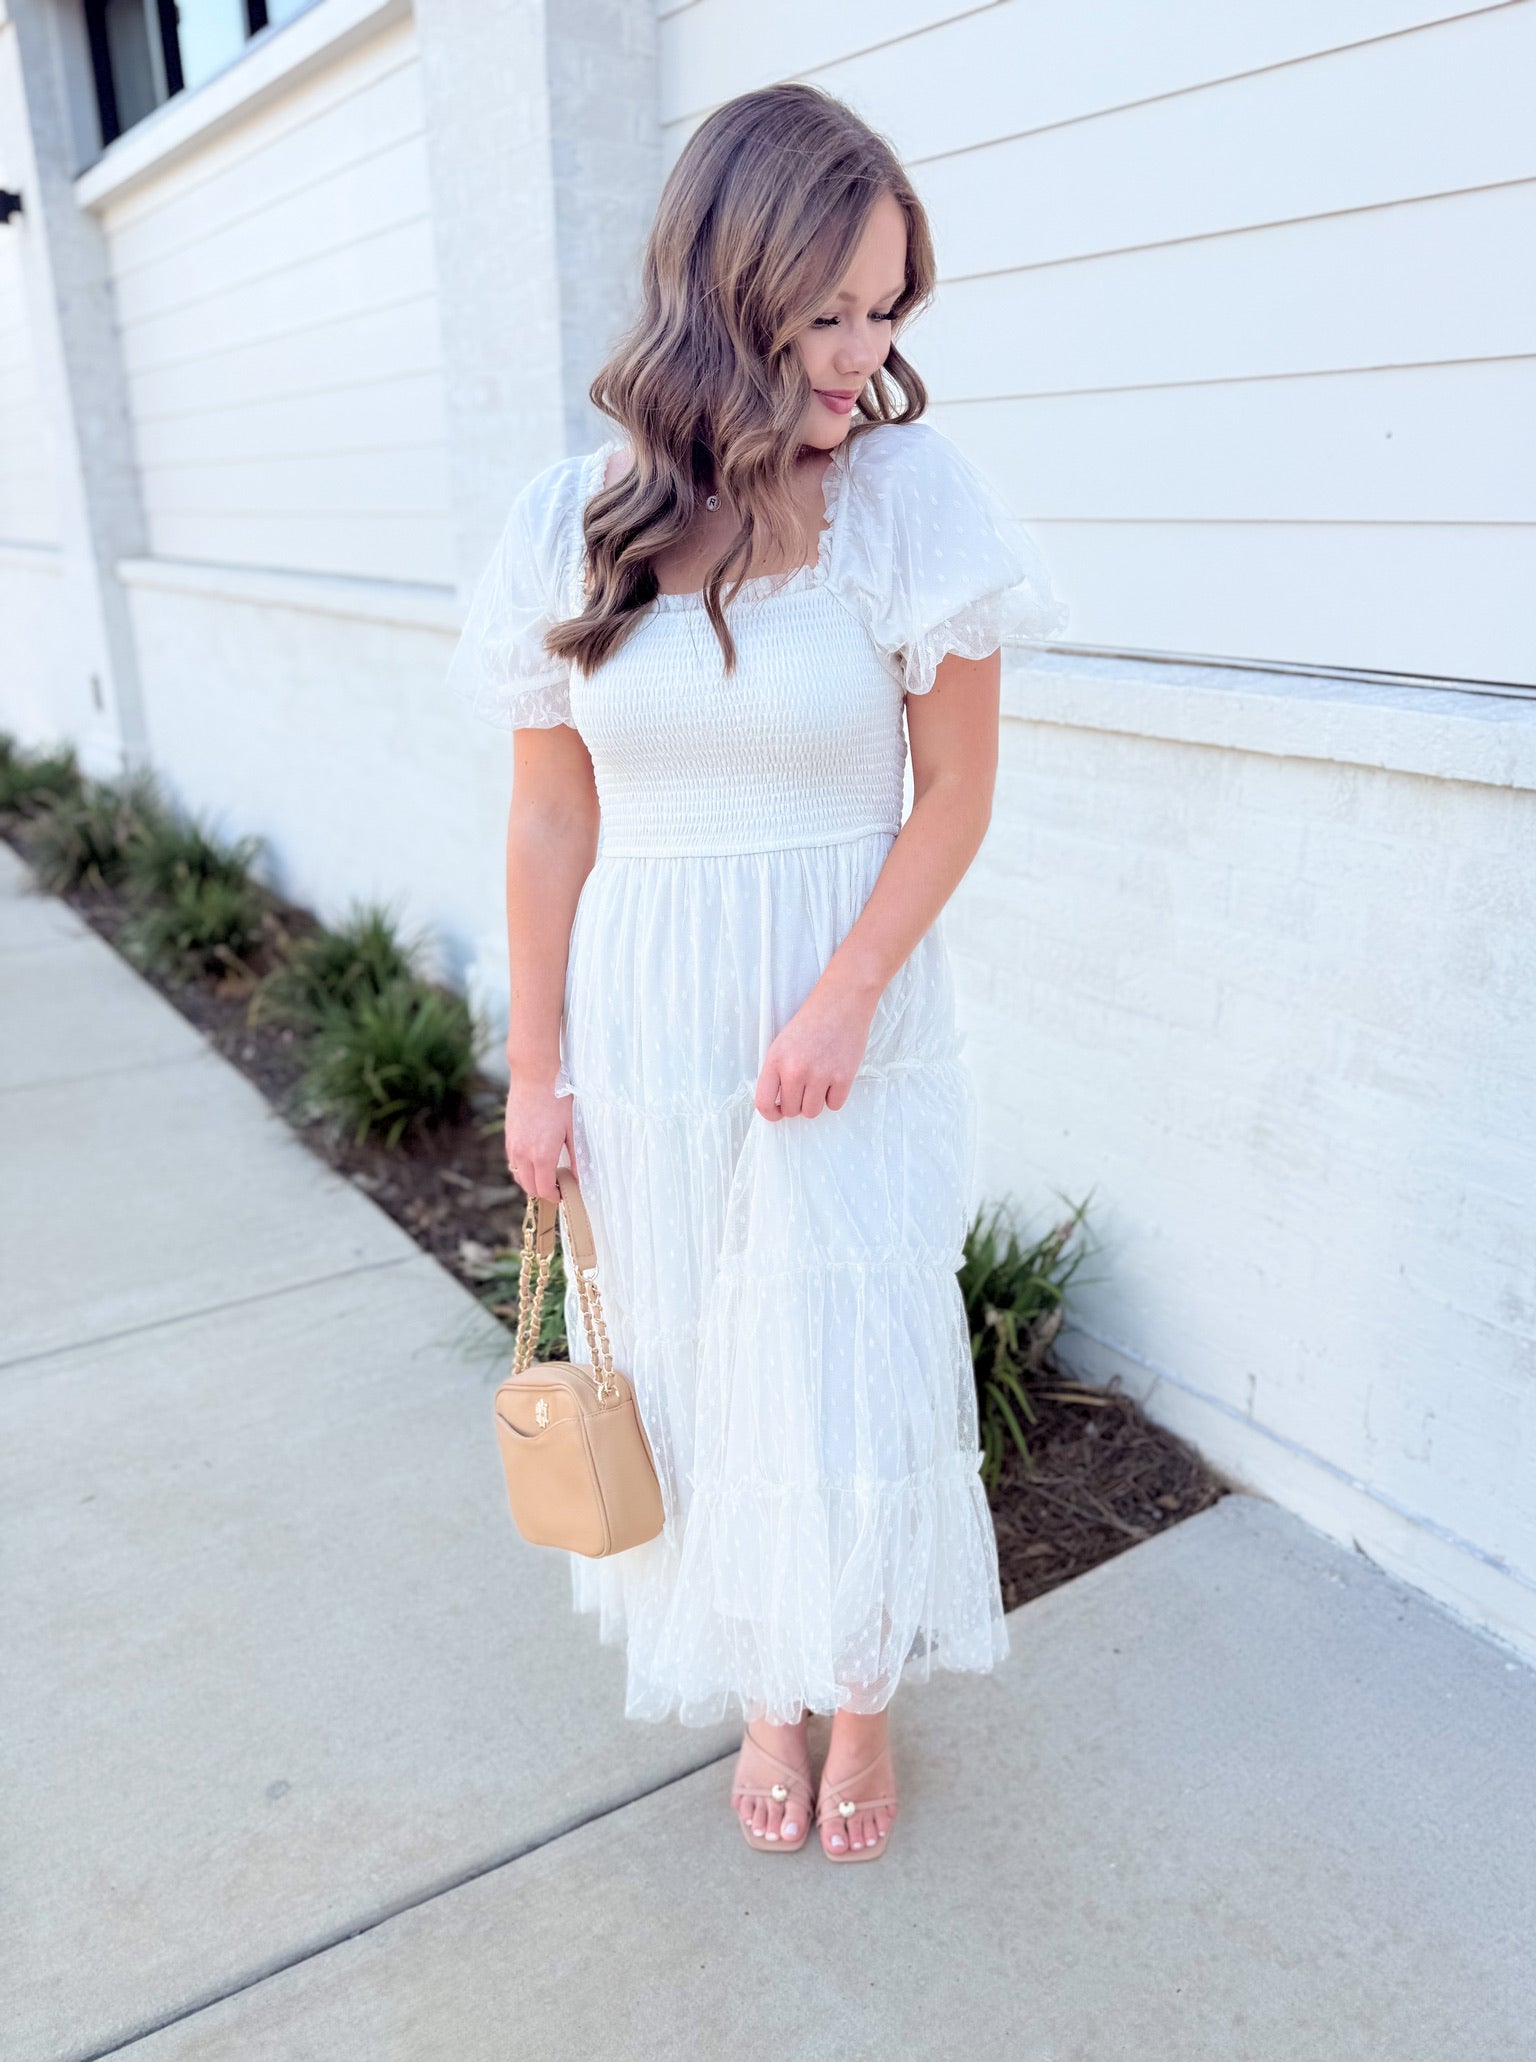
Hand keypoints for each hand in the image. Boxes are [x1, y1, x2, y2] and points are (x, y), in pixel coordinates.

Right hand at [504, 1067, 574, 1200]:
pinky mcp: (508, 1137)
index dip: (554, 1196)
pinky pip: (513, 1162)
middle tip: (557, 1187)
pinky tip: (535, 1160)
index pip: (544, 1189)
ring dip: (531, 1181)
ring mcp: (513, 1146)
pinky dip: (522, 1168)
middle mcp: (523, 1154)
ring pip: (518, 1175)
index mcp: (542, 1155)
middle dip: (542, 1192)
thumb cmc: (557, 1099)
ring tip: (546, 1175)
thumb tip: (579, 1177)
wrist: (534, 1076)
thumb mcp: (572, 1129)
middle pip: (529, 1187)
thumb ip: (576, 1157)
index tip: (563, 1194)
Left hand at [754, 978, 877, 1120]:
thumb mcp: (782, 1043)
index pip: (764, 1103)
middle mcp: (795, 1070)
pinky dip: (834, 1096)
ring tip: (819, 1081)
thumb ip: (777, 1071)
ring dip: (815, 1102)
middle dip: (796, 1103)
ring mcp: (820, 1075)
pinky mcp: (843, 1077)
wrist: (842, 1003)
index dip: (770, 1114)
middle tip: (804, 1087)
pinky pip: (834, 1105)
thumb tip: (778, 1103)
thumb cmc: (812, 1021)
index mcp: (775, 1060)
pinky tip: (834, 1078)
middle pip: (791, 1111)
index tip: (777, 1112)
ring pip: (812, 1112)